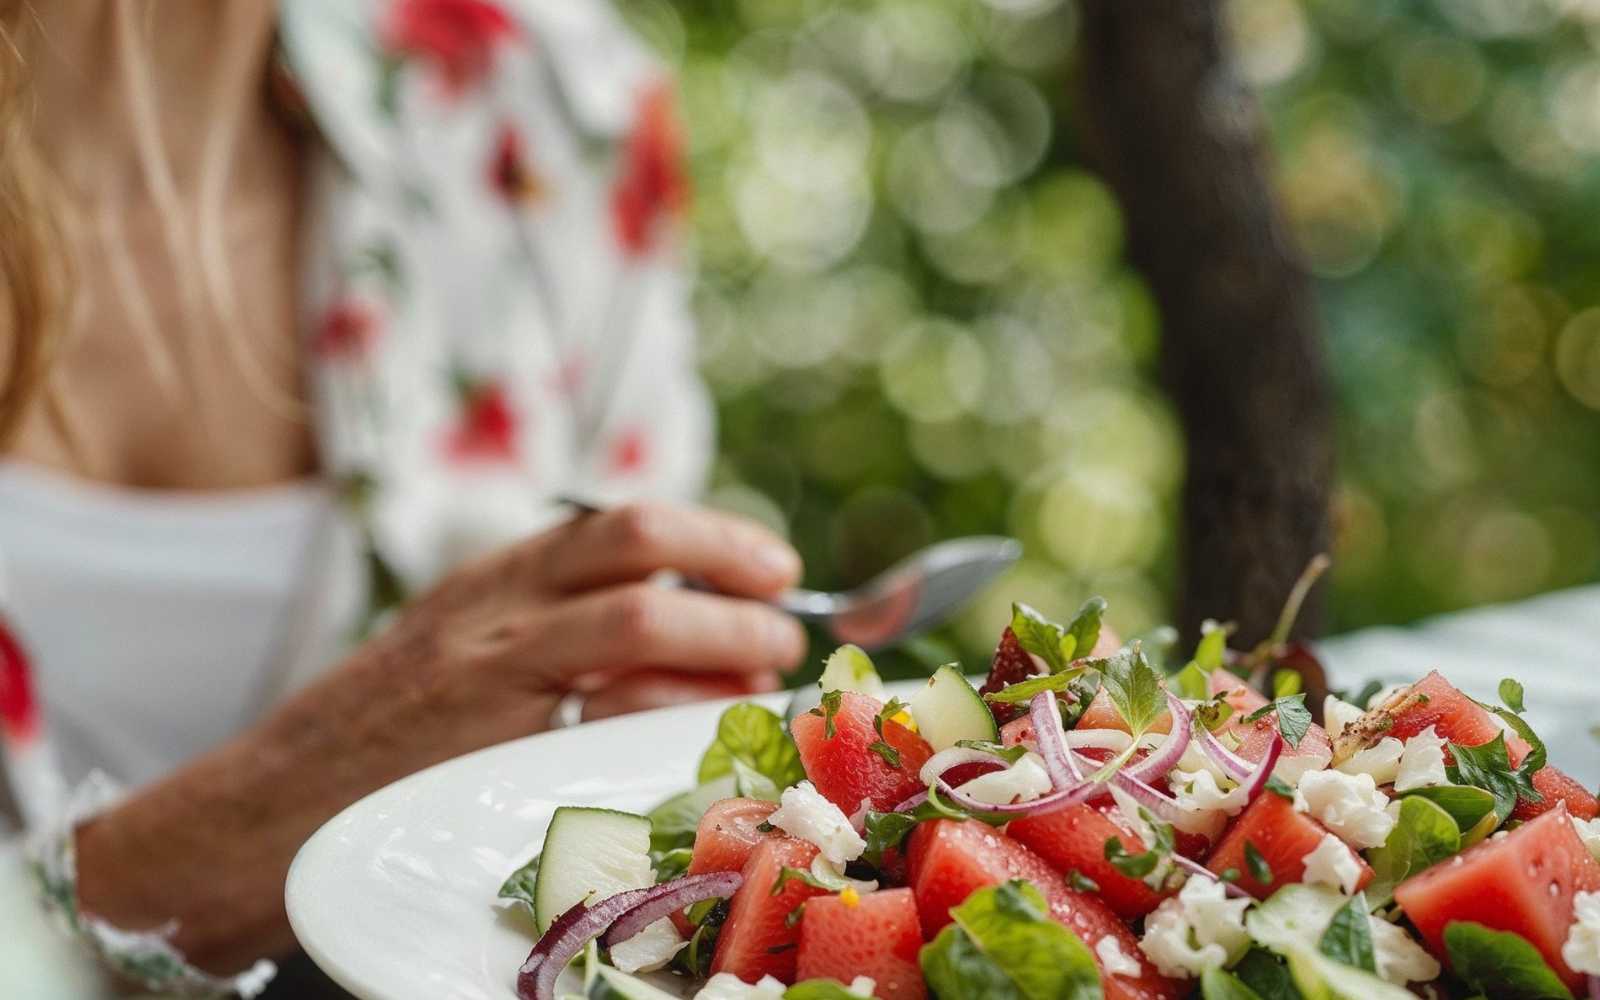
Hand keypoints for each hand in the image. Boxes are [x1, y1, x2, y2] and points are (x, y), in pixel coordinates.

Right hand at [394, 500, 806, 730]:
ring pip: (636, 620)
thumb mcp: (461, 648)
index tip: (771, 565)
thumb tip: (685, 626)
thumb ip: (552, 625)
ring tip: (762, 672)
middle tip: (784, 615)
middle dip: (732, 573)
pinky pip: (606, 713)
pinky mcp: (489, 743)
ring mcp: (491, 672)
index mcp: (495, 578)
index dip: (712, 537)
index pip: (619, 524)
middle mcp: (496, 608)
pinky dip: (672, 712)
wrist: (271, 805)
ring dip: (723, 640)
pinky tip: (700, 727)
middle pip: (637, 547)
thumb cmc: (383, 733)